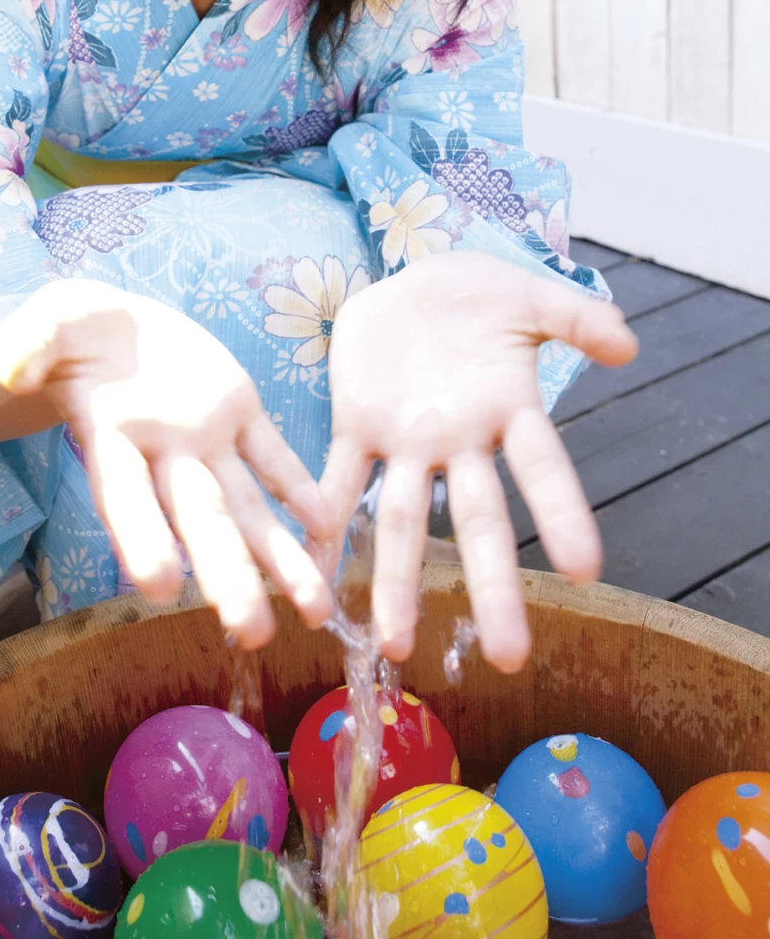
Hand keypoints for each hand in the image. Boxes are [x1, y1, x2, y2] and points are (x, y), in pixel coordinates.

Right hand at [0, 279, 335, 646]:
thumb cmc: (64, 332)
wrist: (112, 323)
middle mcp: (162, 454)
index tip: (159, 588)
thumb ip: (30, 346)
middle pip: (197, 521)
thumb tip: (7, 369)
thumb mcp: (43, 325)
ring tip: (318, 610)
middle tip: (252, 634)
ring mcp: (204, 437)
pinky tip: (329, 526)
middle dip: (226, 575)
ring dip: (281, 557)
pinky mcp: (238, 408)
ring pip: (246, 505)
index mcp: (110, 437)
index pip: (124, 498)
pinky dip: (299, 486)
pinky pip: (272, 453)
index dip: (140, 539)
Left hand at [315, 253, 637, 670]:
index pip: (542, 470)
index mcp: (508, 409)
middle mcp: (459, 442)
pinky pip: (338, 482)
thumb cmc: (481, 296)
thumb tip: (629, 344)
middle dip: (491, 586)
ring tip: (394, 646)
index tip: (585, 569)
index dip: (562, 514)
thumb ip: (576, 318)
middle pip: (479, 521)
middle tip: (510, 657)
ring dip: (398, 581)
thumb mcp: (529, 296)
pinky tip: (309, 571)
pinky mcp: (356, 425)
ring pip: (404, 520)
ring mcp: (406, 442)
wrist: (413, 281)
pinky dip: (322, 523)